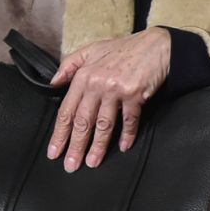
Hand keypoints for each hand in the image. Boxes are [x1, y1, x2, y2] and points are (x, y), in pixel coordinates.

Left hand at [47, 28, 172, 171]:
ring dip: (98, 146)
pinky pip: (130, 120)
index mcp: (84, 76)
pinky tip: (123, 147)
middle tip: (71, 165)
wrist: (156, 44)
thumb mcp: (92, 50)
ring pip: (104, 124)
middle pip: (83, 121)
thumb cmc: (124, 49)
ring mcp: (117, 90)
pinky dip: (127, 135)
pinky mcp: (136, 94)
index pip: (67, 110)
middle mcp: (98, 84)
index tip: (54, 152)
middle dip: (76, 146)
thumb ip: (70, 64)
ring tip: (92, 162)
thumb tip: (53, 83)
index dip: (60, 133)